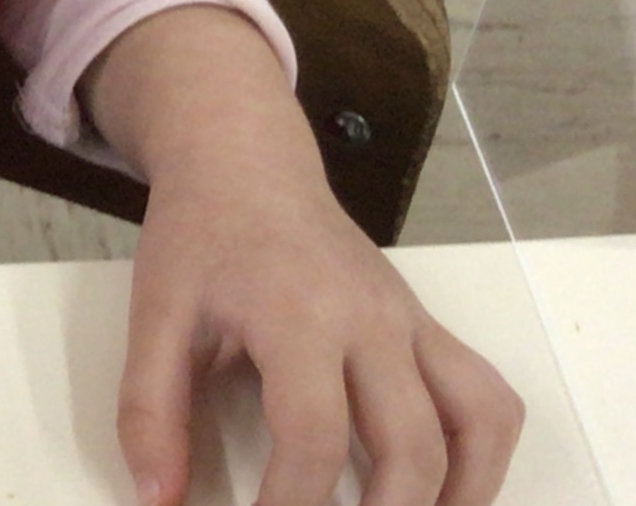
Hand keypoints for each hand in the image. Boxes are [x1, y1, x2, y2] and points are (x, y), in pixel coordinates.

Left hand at [84, 7, 523, 505]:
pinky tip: (443, 493)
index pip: (313, 433)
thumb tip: (157, 499)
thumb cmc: (200, 238)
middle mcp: (370, 318)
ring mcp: (409, 321)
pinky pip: (488, 396)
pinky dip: (483, 457)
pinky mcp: (426, 326)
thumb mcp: (155, 316)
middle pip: (410, 446)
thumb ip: (148, 411)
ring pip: (475, 421)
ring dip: (458, 496)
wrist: (245, 164)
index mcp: (296, 313)